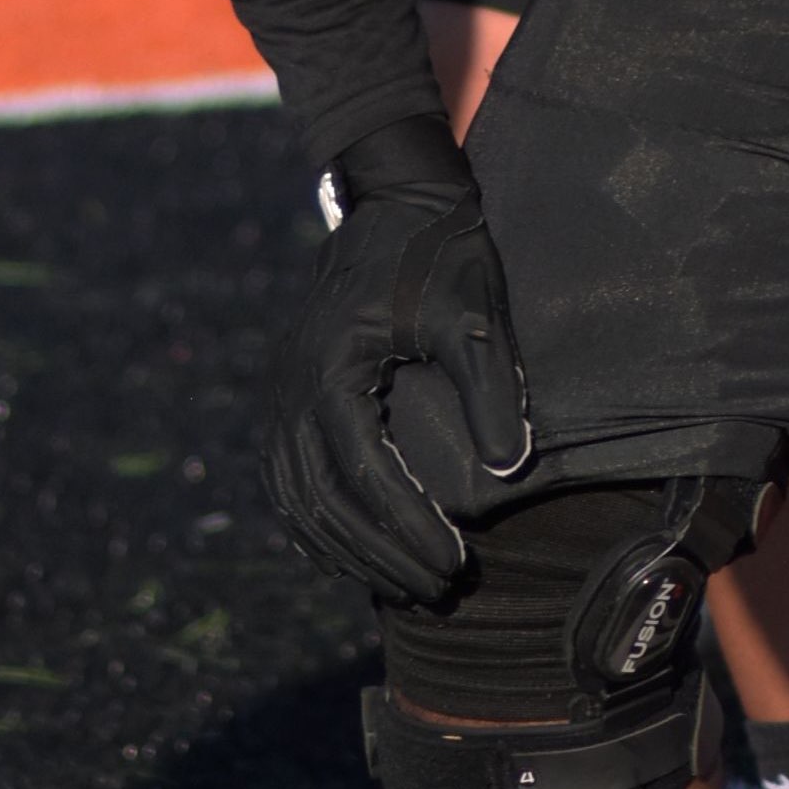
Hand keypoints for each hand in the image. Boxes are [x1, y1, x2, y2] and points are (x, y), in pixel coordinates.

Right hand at [269, 139, 531, 602]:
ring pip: (298, 498)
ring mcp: (280, 393)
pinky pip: (287, 478)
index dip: (407, 527)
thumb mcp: (475, 313)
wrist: (395, 200)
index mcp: (331, 371)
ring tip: (407, 581)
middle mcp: (291, 389)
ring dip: (349, 549)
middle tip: (439, 587)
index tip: (455, 562)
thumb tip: (507, 470)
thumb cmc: (441, 253)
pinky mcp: (287, 394)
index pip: (363, 474)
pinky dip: (316, 524)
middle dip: (382, 552)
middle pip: (324, 500)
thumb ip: (492, 389)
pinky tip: (353, 554)